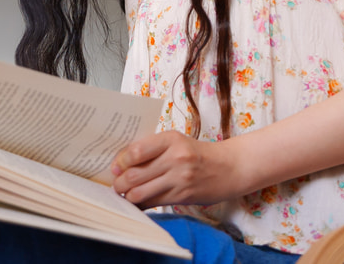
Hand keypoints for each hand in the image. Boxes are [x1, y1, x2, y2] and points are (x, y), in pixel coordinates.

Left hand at [110, 130, 234, 207]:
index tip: (114, 168)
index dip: (120, 162)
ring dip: (128, 195)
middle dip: (119, 183)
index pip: (136, 151)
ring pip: (141, 192)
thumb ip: (152, 149)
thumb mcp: (176, 142)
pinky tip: (138, 202)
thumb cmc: (197, 153)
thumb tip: (122, 163)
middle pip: (135, 174)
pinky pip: (154, 202)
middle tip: (115, 185)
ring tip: (124, 194)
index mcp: (171, 139)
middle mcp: (175, 158)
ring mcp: (180, 179)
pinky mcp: (183, 196)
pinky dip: (141, 204)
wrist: (229, 168)